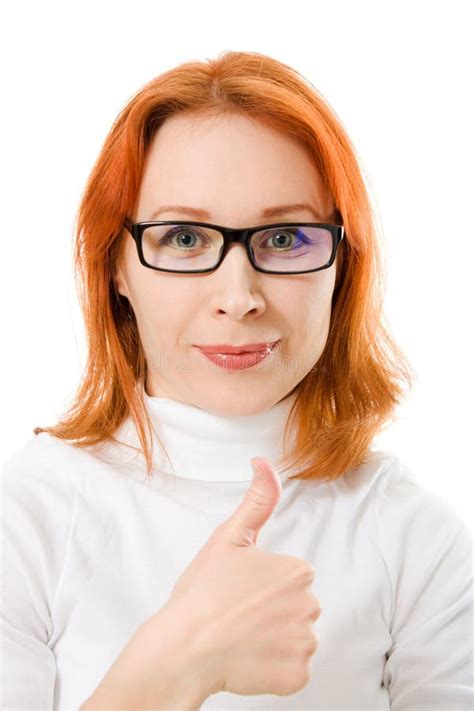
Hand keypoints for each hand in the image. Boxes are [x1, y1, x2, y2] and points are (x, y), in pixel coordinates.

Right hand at [162, 456, 321, 697]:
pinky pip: (294, 670)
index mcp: (298, 571)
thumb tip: (263, 462)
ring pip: (296, 638)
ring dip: (274, 641)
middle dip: (273, 613)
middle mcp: (310, 605)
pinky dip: (275, 670)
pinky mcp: (297, 676)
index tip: (240, 592)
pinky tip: (249, 660)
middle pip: (297, 608)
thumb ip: (257, 500)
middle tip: (238, 616)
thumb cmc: (202, 592)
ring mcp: (305, 643)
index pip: (291, 579)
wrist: (183, 649)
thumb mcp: (228, 538)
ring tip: (241, 639)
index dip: (264, 586)